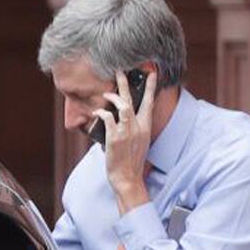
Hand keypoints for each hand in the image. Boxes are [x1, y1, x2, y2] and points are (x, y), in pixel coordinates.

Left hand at [94, 70, 158, 214]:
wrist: (128, 178)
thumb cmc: (131, 162)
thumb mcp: (139, 142)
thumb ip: (134, 128)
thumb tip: (121, 116)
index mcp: (146, 128)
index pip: (150, 102)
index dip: (150, 87)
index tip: (152, 73)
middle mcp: (138, 127)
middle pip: (133, 100)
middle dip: (126, 83)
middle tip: (119, 70)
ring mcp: (127, 132)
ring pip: (123, 106)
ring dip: (113, 97)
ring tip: (107, 93)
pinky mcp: (115, 138)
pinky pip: (108, 118)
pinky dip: (102, 112)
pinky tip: (97, 111)